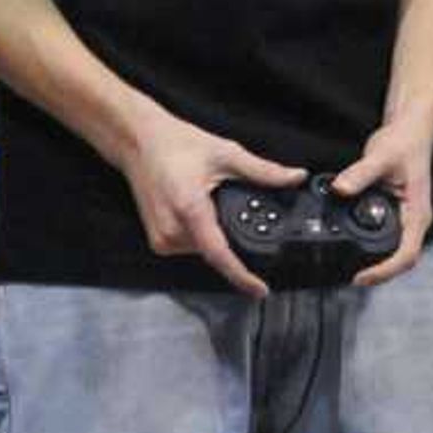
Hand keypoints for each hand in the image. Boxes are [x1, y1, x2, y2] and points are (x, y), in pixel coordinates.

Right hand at [120, 108, 303, 297]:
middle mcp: (171, 230)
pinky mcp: (158, 242)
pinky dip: (202, 234)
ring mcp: (162, 239)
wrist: (138, 142)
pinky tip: (199, 209)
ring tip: (210, 200)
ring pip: (204, 250)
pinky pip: (191, 247)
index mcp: (189, 209)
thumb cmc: (175, 144)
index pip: (219, 254)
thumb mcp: (225, 153)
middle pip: (216, 251)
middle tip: (232, 204)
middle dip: (233, 236)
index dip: (241, 275)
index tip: (260, 290)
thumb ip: (263, 171)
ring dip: (216, 234)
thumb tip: (294, 177)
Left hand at [331, 112, 432, 285]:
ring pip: (393, 253)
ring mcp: (406, 220)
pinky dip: (369, 249)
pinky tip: (350, 247)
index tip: (362, 276)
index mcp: (418, 213)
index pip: (407, 254)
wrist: (410, 130)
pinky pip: (385, 240)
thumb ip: (361, 174)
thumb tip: (340, 188)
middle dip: (378, 273)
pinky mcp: (395, 216)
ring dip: (374, 264)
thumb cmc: (404, 141)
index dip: (385, 271)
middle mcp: (415, 221)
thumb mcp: (381, 156)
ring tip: (347, 268)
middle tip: (350, 277)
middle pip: (401, 260)